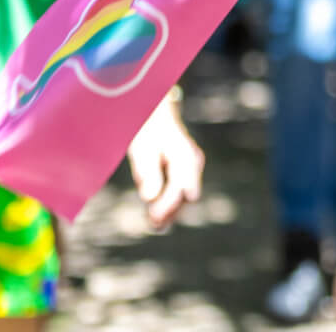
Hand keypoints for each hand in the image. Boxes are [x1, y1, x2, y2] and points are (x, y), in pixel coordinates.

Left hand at [126, 99, 204, 228]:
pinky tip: (156, 214)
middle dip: (171, 211)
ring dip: (171, 210)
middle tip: (153, 225)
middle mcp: (193, 161)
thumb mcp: (142, 148)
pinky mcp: (185, 170)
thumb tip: (149, 199)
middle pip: (187, 195)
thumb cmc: (146, 129)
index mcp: (185, 155)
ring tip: (155, 224)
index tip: (152, 217)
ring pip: (185, 195)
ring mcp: (191, 166)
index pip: (181, 189)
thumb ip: (147, 172)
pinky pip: (181, 190)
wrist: (154, 110)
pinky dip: (170, 202)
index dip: (167, 206)